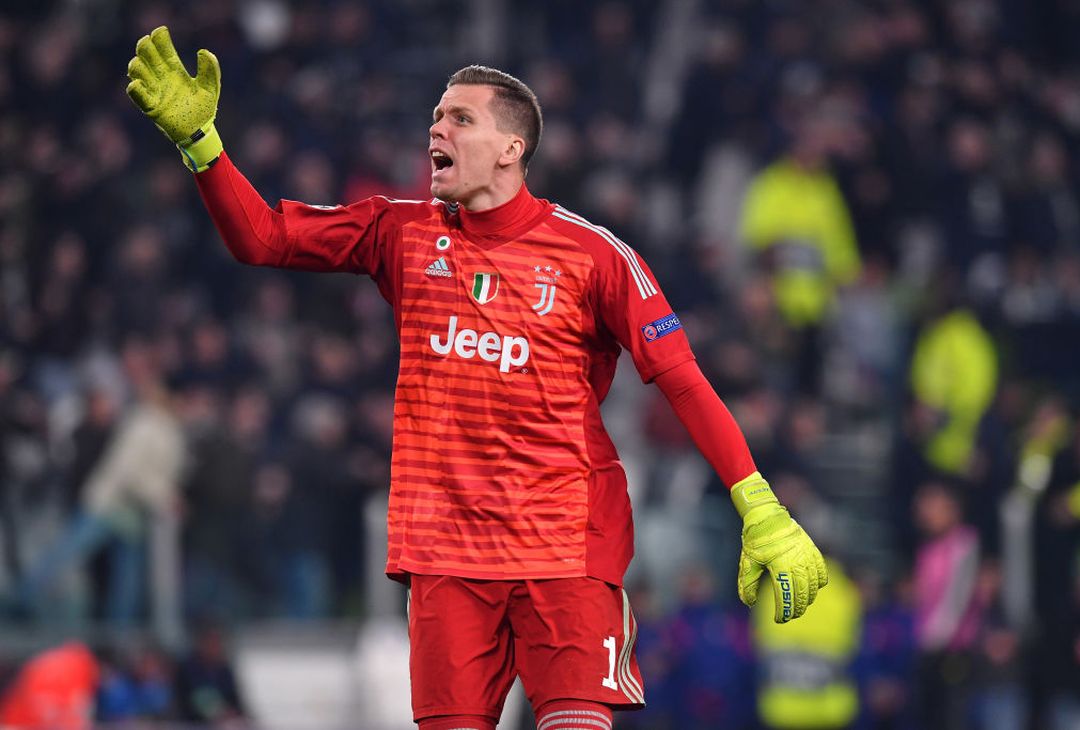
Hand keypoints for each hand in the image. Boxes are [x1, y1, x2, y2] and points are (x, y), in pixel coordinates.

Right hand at [126, 26, 222, 170]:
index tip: (161, 32)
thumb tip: (203, 51)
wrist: (200, 133)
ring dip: (137, 65)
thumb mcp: (210, 89)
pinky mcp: (151, 107)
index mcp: (175, 69)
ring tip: (144, 66)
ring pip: (136, 70)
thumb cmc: (202, 109)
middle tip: (149, 44)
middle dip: (144, 46)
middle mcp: (161, 77)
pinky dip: (135, 88)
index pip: (162, 47)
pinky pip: (137, 95)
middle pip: (146, 54)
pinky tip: (138, 84)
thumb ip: (210, 71)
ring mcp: (154, 90)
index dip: (159, 38)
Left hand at [730, 472, 827, 621]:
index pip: (786, 597)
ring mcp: (808, 556)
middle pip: (803, 595)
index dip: (784, 612)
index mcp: (780, 566)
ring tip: (798, 605)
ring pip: (814, 587)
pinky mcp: (813, 551)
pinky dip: (818, 584)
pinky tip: (811, 589)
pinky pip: (822, 573)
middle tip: (788, 616)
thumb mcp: (748, 562)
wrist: (768, 515)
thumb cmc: (756, 539)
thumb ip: (747, 585)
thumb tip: (750, 603)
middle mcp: (797, 562)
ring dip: (807, 599)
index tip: (778, 619)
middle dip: (796, 609)